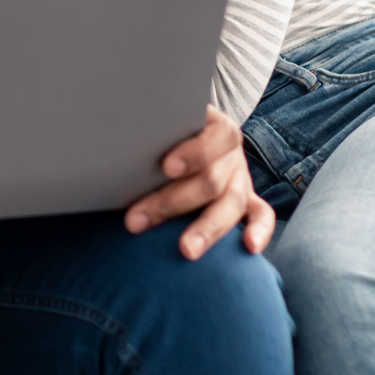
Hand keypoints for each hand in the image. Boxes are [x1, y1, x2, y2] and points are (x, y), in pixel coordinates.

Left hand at [123, 106, 274, 259]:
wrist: (181, 132)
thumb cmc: (162, 132)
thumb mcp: (159, 124)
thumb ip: (148, 131)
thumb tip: (113, 141)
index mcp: (215, 128)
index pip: (213, 137)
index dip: (192, 153)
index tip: (165, 167)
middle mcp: (231, 154)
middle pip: (211, 180)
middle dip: (171, 202)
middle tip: (135, 221)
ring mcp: (241, 178)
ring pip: (231, 204)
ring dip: (206, 229)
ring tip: (185, 250)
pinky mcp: (247, 201)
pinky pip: (261, 215)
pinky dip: (259, 231)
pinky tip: (249, 248)